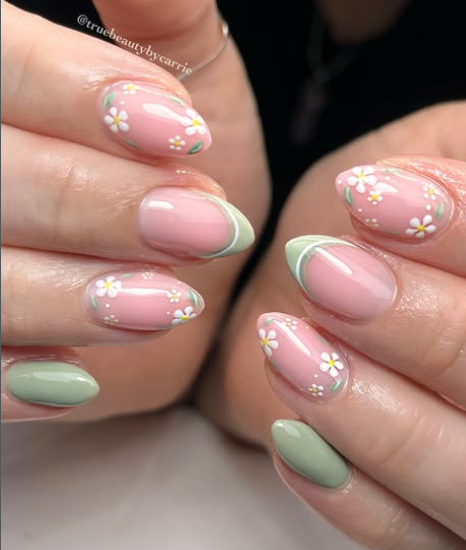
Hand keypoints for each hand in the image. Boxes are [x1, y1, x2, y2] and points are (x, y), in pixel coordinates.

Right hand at [1, 1, 268, 421]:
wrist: (190, 261)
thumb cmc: (192, 166)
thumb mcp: (192, 79)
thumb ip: (166, 18)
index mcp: (0, 89)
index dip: (77, 95)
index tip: (181, 133)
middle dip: (93, 204)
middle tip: (202, 228)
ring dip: (68, 297)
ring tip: (169, 305)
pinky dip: (16, 379)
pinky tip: (78, 380)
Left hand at [198, 102, 465, 547]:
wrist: (310, 294)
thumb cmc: (369, 225)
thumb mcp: (426, 152)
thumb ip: (451, 161)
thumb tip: (414, 192)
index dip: (464, 232)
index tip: (368, 198)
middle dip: (417, 326)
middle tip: (321, 270)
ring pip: (458, 475)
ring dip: (370, 413)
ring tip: (285, 345)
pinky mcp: (433, 528)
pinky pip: (404, 540)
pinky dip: (348, 495)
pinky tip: (288, 435)